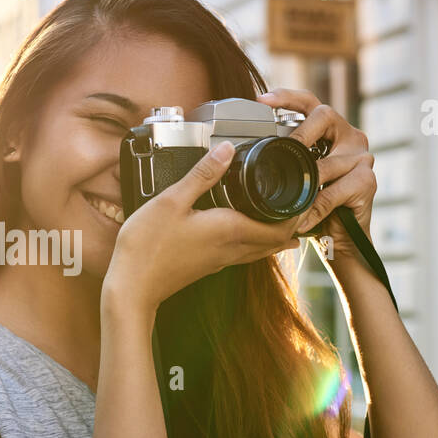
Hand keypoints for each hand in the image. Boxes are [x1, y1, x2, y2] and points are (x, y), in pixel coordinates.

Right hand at [105, 140, 301, 314]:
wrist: (132, 288)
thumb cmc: (148, 247)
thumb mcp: (171, 200)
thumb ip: (201, 174)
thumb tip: (226, 149)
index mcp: (230, 230)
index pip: (280, 227)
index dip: (298, 213)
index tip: (305, 195)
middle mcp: (231, 249)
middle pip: (276, 240)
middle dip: (293, 223)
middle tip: (300, 203)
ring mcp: (220, 261)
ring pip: (261, 250)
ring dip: (277, 236)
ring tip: (287, 221)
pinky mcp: (208, 266)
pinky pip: (244, 254)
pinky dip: (257, 242)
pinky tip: (248, 234)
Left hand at [257, 89, 375, 260]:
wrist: (340, 238)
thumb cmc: (315, 205)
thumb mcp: (296, 177)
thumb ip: (284, 160)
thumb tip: (247, 153)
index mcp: (330, 131)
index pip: (310, 103)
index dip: (287, 97)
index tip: (262, 100)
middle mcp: (350, 137)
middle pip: (325, 115)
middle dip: (300, 132)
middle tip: (280, 152)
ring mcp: (362, 158)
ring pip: (327, 161)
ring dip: (305, 182)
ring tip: (289, 197)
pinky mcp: (367, 181)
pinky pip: (332, 192)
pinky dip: (315, 209)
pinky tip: (303, 220)